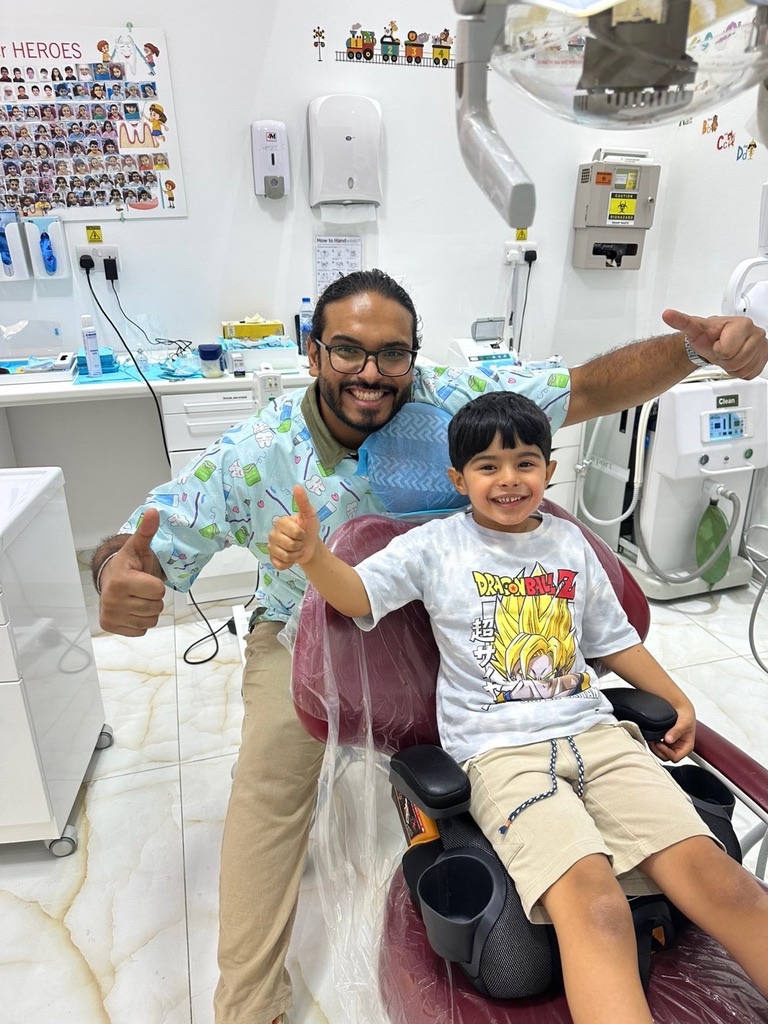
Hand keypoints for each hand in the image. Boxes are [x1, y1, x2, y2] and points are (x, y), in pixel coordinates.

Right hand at [98, 508, 165, 636]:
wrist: (109, 580)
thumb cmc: (128, 565)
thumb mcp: (138, 548)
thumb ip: (146, 532)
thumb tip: (153, 512)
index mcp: (121, 581)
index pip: (158, 590)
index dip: (156, 584)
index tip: (144, 578)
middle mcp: (112, 600)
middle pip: (155, 607)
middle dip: (153, 598)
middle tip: (141, 589)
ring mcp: (111, 615)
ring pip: (150, 621)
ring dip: (148, 611)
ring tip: (137, 598)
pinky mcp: (111, 627)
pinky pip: (141, 631)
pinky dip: (140, 622)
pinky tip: (131, 609)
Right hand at [268, 484, 319, 569]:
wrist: (311, 547)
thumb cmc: (309, 529)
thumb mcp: (309, 515)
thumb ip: (303, 502)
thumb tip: (297, 486)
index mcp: (280, 522)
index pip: (294, 532)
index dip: (302, 535)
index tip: (302, 532)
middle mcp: (272, 533)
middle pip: (289, 545)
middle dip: (299, 546)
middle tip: (300, 542)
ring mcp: (271, 547)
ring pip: (285, 556)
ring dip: (295, 555)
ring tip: (296, 549)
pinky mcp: (272, 559)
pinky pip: (280, 565)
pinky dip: (289, 564)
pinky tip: (291, 559)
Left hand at [649, 700, 695, 761]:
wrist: (682, 708)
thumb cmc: (687, 715)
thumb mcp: (684, 722)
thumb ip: (677, 731)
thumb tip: (669, 739)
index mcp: (687, 746)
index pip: (675, 758)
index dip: (666, 752)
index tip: (660, 743)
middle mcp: (680, 748)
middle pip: (667, 757)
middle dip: (658, 751)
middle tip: (653, 741)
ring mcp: (673, 745)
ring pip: (661, 754)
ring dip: (655, 748)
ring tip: (651, 739)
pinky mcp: (666, 742)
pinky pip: (659, 748)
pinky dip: (654, 744)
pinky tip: (652, 737)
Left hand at [662, 308, 767, 379]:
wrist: (715, 342)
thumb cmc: (708, 336)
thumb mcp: (694, 328)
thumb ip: (682, 321)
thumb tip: (667, 314)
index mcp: (742, 324)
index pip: (727, 351)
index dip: (717, 351)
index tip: (717, 344)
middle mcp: (756, 333)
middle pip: (737, 361)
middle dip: (725, 360)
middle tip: (722, 351)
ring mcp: (762, 346)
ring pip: (744, 369)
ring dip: (733, 367)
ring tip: (728, 355)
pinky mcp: (764, 358)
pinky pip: (750, 374)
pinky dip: (741, 371)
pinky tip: (736, 360)